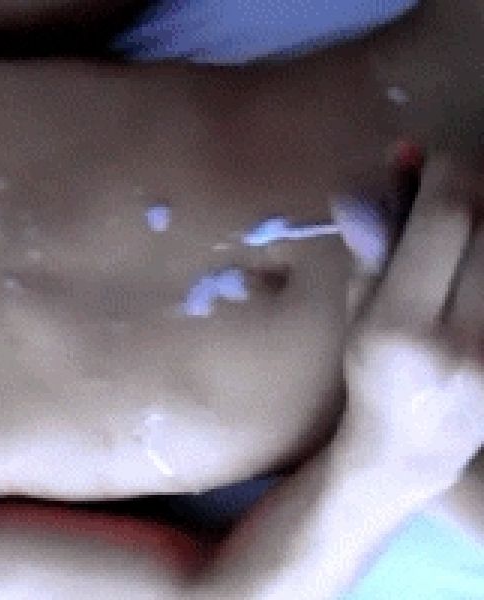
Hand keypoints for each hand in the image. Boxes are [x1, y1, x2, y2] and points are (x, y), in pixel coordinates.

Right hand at [342, 155, 483, 497]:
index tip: (429, 160)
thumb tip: (360, 187)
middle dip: (478, 185)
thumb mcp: (357, 310)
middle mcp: (465, 338)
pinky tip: (476, 253)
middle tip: (455, 185)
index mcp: (401, 326)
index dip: (445, 171)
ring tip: (468, 222)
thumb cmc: (372, 372)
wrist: (413, 446)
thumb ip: (371, 248)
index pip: (446, 218)